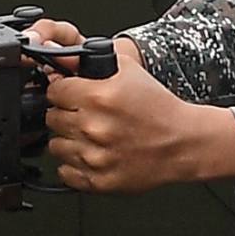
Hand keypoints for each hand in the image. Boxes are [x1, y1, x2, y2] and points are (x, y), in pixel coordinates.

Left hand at [41, 35, 234, 194]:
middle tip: (87, 114)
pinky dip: (75, 164)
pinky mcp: (98, 181)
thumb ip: (89, 60)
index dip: (65, 91)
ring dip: (70, 139)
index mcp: (98, 97)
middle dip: (67, 113)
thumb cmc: (158, 108)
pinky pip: (65, 172)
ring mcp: (94, 157)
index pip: (54, 91)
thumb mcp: (127, 69)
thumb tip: (58, 54)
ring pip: (56, 145)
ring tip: (92, 135)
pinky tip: (93, 153)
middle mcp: (93, 128)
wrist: (182, 142)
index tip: (73, 94)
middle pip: (52, 118)